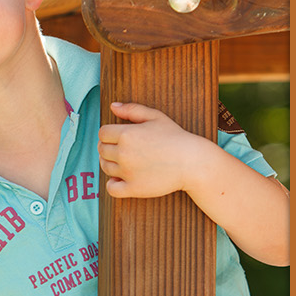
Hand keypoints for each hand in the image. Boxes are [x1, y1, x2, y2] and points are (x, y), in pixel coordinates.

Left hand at [97, 102, 211, 197]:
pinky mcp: (134, 188)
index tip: (119, 137)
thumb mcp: (156, 117)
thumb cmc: (176, 138)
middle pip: (102, 150)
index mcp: (126, 134)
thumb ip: (133, 109)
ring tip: (126, 161)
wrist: (193, 162)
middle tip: (124, 149)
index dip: (109, 134)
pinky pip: (111, 188)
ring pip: (105, 167)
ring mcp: (127, 172)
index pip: (102, 133)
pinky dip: (113, 184)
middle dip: (110, 148)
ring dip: (112, 164)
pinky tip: (122, 178)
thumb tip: (112, 106)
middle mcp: (123, 153)